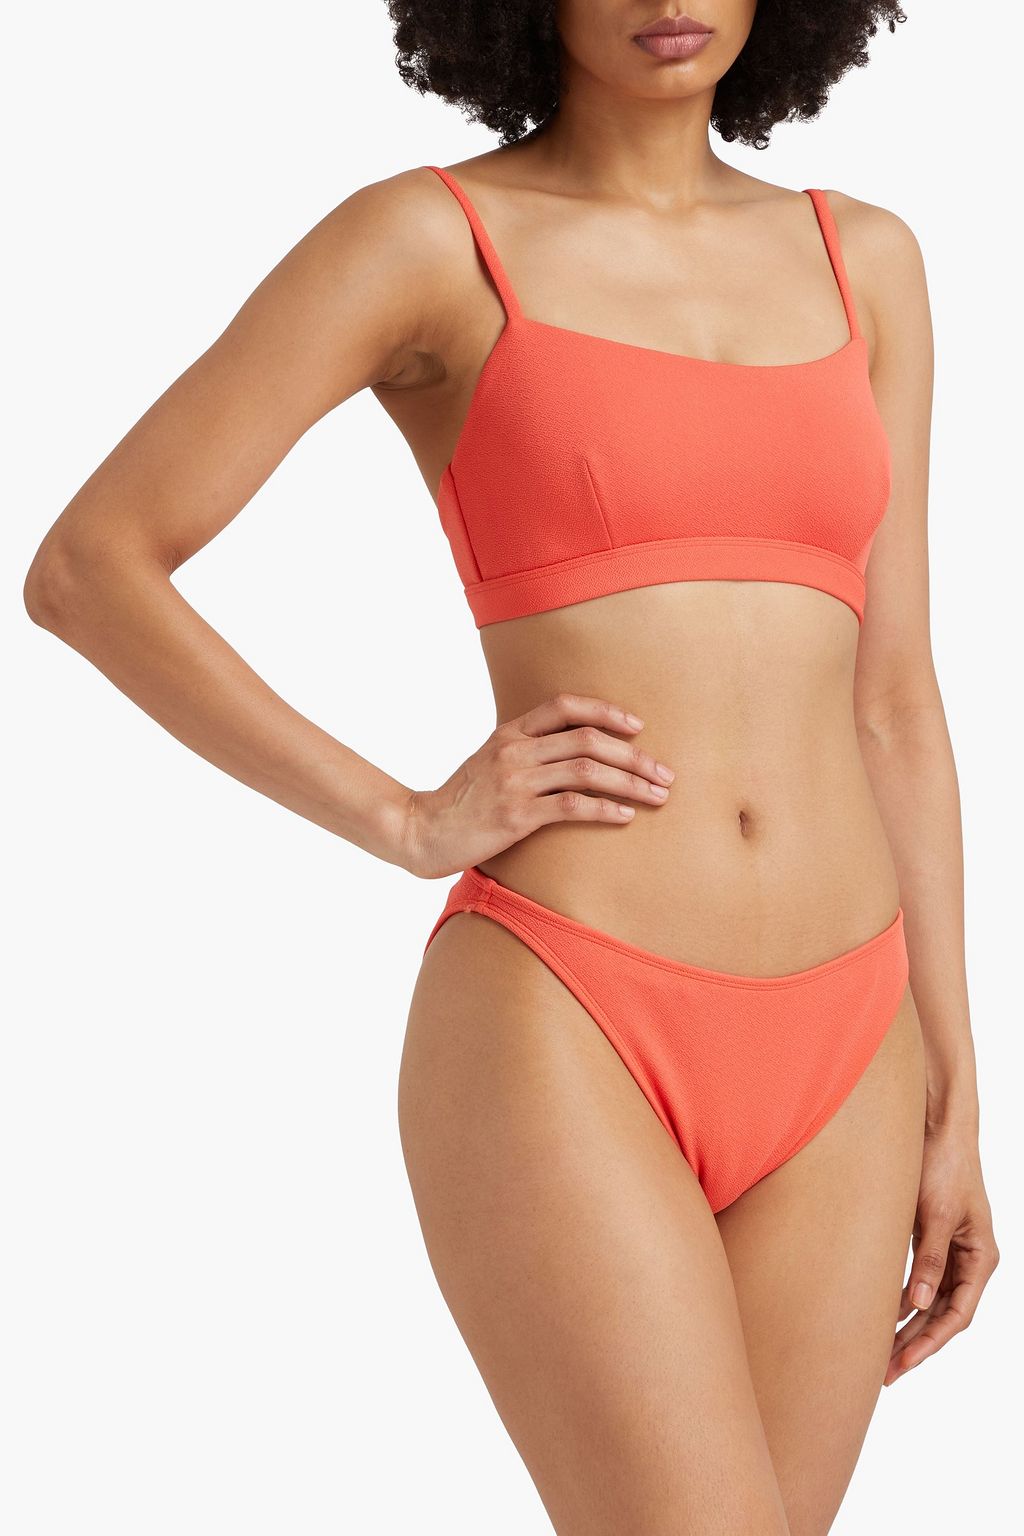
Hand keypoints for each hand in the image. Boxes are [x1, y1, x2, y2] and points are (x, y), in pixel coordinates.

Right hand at [398, 691, 674, 879]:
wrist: (421, 830)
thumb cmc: (460, 801)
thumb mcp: (488, 761)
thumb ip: (524, 751)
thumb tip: (569, 750)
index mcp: (509, 733)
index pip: (565, 706)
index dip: (606, 711)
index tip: (637, 725)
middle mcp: (514, 751)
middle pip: (587, 740)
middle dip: (634, 756)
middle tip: (664, 772)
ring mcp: (514, 782)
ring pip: (586, 771)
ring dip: (629, 782)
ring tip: (657, 795)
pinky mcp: (515, 816)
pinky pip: (570, 806)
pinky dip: (604, 808)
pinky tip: (625, 816)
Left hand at [884, 1122, 998, 1384]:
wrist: (936, 1125)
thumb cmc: (943, 1164)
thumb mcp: (936, 1213)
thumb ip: (929, 1257)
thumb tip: (917, 1303)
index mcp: (980, 1257)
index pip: (957, 1314)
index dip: (930, 1342)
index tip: (903, 1363)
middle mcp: (968, 1259)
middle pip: (942, 1314)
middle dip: (915, 1344)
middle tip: (885, 1372)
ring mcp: (950, 1249)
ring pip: (929, 1300)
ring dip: (906, 1325)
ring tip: (879, 1353)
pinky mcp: (929, 1237)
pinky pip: (918, 1279)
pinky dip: (901, 1298)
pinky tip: (879, 1314)